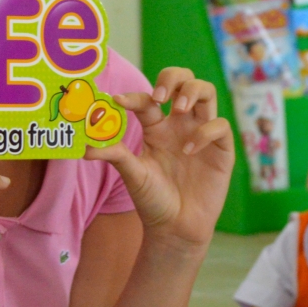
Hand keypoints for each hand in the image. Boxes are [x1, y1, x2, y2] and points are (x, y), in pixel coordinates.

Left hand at [86, 68, 232, 250]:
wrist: (175, 228)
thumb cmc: (153, 201)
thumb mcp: (132, 175)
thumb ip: (115, 156)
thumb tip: (87, 147)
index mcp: (157, 127)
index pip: (147, 100)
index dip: (134, 96)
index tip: (117, 101)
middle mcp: (180, 125)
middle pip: (184, 80)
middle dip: (173, 77)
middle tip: (160, 95)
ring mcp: (202, 133)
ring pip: (206, 92)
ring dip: (192, 91)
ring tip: (178, 108)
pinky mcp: (221, 149)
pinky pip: (220, 125)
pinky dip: (205, 131)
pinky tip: (190, 150)